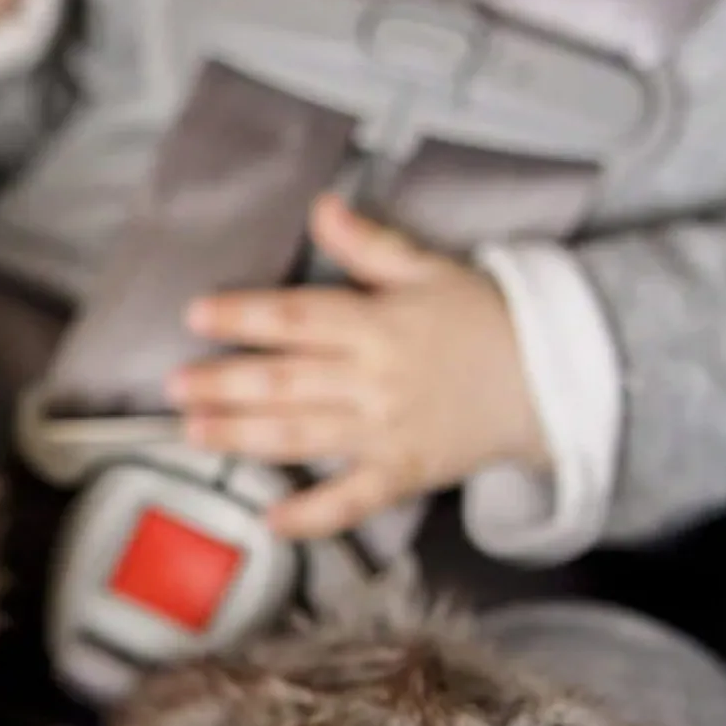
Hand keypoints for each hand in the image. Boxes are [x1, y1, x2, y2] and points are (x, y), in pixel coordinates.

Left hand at [168, 196, 548, 540]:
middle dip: (224, 383)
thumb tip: (321, 205)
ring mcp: (386, 432)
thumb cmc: (483, 319)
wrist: (552, 379)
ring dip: (243, 436)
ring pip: (302, 436)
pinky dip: (313, 515)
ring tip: (192, 431)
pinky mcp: (403, 474)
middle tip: (173, 385)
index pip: (297, 318)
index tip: (198, 315)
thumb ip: (369, 244)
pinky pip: (353, 500)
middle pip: (286, 382)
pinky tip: (271, 520)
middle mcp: (373, 380)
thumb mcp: (428, 269)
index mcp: (376, 324)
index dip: (244, 316)